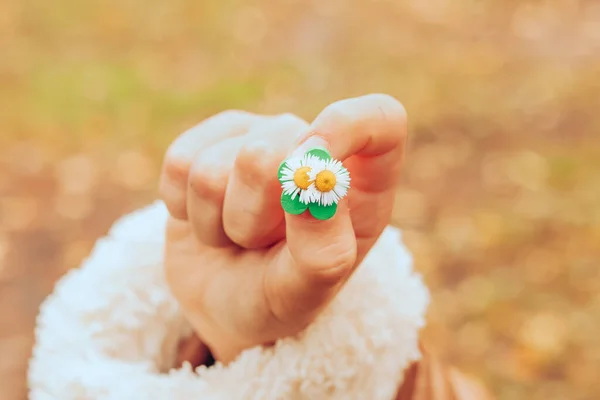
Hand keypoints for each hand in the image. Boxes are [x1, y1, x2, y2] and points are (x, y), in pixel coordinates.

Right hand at [160, 94, 407, 362]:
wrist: (222, 299)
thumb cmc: (276, 297)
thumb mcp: (307, 292)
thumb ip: (322, 248)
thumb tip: (313, 180)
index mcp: (358, 182)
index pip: (380, 119)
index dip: (347, 127)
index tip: (311, 167)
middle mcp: (310, 147)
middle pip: (270, 148)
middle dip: (252, 217)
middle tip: (259, 244)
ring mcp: (258, 137)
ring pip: (213, 167)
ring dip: (216, 222)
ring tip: (236, 237)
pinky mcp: (209, 141)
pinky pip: (179, 162)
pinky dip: (183, 209)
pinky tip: (207, 219)